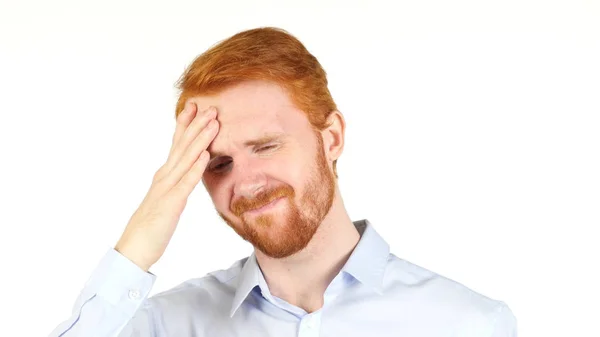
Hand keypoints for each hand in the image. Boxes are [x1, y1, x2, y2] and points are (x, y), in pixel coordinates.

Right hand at [115, 102, 218, 270]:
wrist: (134, 248)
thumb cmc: (152, 225)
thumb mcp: (167, 197)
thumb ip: (176, 182)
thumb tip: (188, 170)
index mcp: (165, 174)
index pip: (177, 144)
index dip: (186, 124)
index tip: (195, 106)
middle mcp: (165, 176)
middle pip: (183, 145)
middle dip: (197, 125)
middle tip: (211, 107)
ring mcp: (167, 188)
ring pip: (186, 159)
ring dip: (200, 140)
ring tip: (213, 122)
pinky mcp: (171, 204)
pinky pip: (185, 184)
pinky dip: (195, 168)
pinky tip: (205, 156)